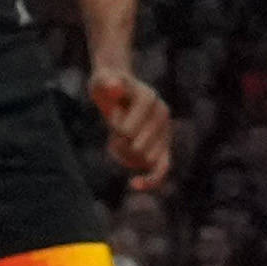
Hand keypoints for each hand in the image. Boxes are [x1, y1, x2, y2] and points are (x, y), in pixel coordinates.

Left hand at [88, 68, 173, 189]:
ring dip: (125, 155)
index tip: (113, 114)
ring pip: (144, 159)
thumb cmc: (108, 84)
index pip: (128, 130)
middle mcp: (162, 114)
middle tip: (115, 128)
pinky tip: (134, 184)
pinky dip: (150, 180)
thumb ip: (107, 82)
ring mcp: (164, 131)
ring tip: (119, 138)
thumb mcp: (102, 81)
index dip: (116, 128)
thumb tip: (114, 86)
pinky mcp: (164, 146)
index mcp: (149, 98)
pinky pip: (162, 169)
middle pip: (137, 147)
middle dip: (120, 143)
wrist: (119, 90)